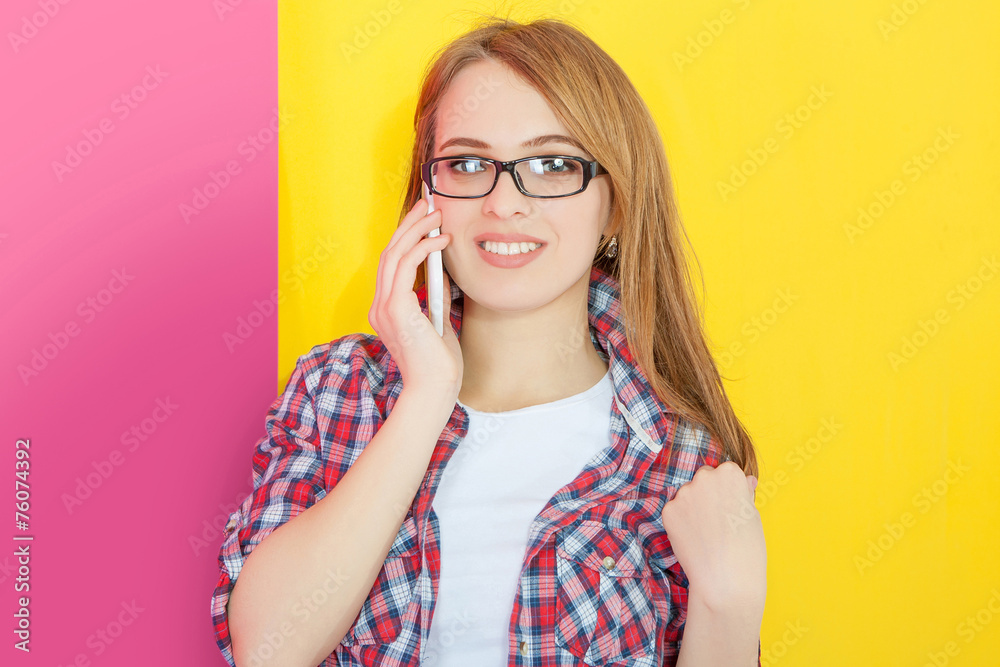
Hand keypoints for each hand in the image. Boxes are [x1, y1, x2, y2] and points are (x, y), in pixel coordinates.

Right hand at [368, 198, 462, 400]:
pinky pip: (406, 267)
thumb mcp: (437, 323)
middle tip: (428, 203)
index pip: (392, 264)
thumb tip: (441, 273)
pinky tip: (441, 240)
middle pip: (390, 253)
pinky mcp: (396, 309)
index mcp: (386, 310)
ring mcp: (384, 308)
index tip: (422, 218)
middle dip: (409, 224)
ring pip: (395, 254)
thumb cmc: (439, 365)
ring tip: (437, 214)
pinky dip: (423, 249)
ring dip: (417, 230)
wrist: (434, 390)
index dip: (406, 237)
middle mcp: (380, 306)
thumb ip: (433, 298)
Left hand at [660, 461, 765, 610]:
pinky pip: (674, 510)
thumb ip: (743, 493)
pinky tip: (692, 539)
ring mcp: (684, 493)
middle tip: (716, 521)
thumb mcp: (753, 515)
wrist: (726, 580)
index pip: (724, 472)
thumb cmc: (747, 550)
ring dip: (692, 507)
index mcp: (730, 473)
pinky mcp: (668, 510)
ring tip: (705, 533)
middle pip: (703, 478)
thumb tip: (746, 479)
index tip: (731, 509)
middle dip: (707, 494)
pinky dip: (680, 522)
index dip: (728, 492)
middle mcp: (705, 477)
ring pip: (686, 495)